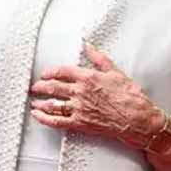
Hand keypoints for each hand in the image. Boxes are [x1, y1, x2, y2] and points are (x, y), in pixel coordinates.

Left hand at [28, 41, 164, 148]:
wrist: (137, 118)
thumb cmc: (130, 97)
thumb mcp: (115, 72)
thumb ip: (99, 58)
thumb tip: (88, 46)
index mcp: (88, 77)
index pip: (62, 71)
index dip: (50, 72)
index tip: (45, 74)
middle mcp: (80, 92)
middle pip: (53, 87)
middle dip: (41, 87)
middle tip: (35, 87)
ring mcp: (79, 108)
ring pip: (52, 104)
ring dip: (40, 103)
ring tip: (34, 102)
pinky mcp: (80, 123)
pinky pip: (57, 121)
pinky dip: (45, 119)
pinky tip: (39, 116)